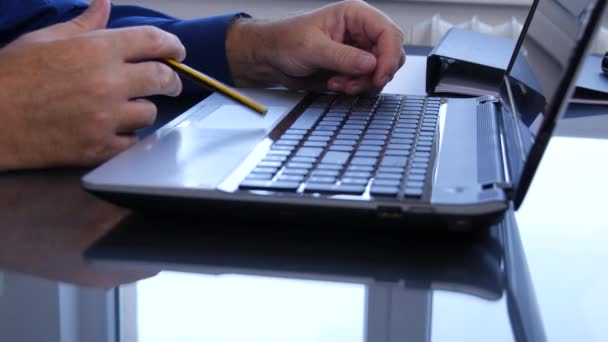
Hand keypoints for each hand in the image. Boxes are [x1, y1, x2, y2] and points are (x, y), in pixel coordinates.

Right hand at [0, 0, 185, 170]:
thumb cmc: (12, 76)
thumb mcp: (46, 39)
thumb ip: (84, 24)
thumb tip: (104, 3)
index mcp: (97, 50)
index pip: (153, 41)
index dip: (172, 45)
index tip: (178, 52)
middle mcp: (108, 82)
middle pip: (163, 79)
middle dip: (171, 80)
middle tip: (169, 83)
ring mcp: (106, 118)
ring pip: (150, 113)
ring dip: (143, 110)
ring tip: (126, 108)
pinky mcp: (99, 147)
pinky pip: (133, 142)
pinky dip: (128, 137)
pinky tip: (115, 131)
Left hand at [226, 0, 404, 94]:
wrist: (271, 58)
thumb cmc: (285, 41)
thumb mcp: (312, 48)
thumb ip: (342, 57)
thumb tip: (370, 64)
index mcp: (355, 16)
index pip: (388, 33)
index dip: (389, 56)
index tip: (378, 76)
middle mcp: (361, 32)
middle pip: (391, 53)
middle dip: (376, 73)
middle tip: (355, 84)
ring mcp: (359, 51)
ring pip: (382, 71)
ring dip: (364, 83)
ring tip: (338, 83)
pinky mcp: (353, 69)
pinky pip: (369, 81)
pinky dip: (357, 88)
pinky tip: (336, 85)